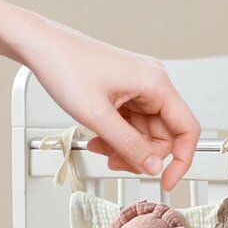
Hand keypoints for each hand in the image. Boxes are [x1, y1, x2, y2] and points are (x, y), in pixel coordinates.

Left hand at [20, 19, 199, 191]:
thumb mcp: (97, 116)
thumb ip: (129, 145)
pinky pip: (131, 124)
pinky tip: (98, 138)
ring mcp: (139, 88)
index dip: (181, 159)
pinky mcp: (126, 92)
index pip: (187, 129)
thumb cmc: (65, 66)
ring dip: (125, 148)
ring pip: (145, 133)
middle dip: (141, 155)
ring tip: (100, 149)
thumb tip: (153, 168)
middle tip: (116, 163)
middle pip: (164, 135)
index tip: (166, 180)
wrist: (41, 46)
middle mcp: (153, 84)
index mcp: (155, 84)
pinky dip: (117, 137)